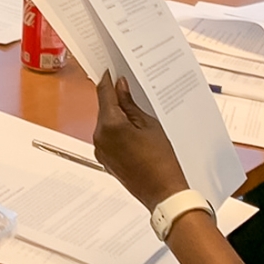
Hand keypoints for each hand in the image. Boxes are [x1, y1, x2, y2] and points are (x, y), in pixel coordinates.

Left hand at [93, 72, 189, 210]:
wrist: (163, 192)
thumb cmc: (162, 160)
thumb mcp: (150, 125)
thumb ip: (131, 104)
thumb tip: (121, 87)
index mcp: (110, 125)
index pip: (104, 94)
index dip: (108, 80)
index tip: (111, 70)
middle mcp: (99, 137)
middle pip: (104, 109)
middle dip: (114, 99)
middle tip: (128, 88)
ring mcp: (100, 150)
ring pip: (105, 124)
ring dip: (116, 116)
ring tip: (135, 112)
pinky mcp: (104, 160)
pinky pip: (107, 138)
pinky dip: (116, 131)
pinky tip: (132, 131)